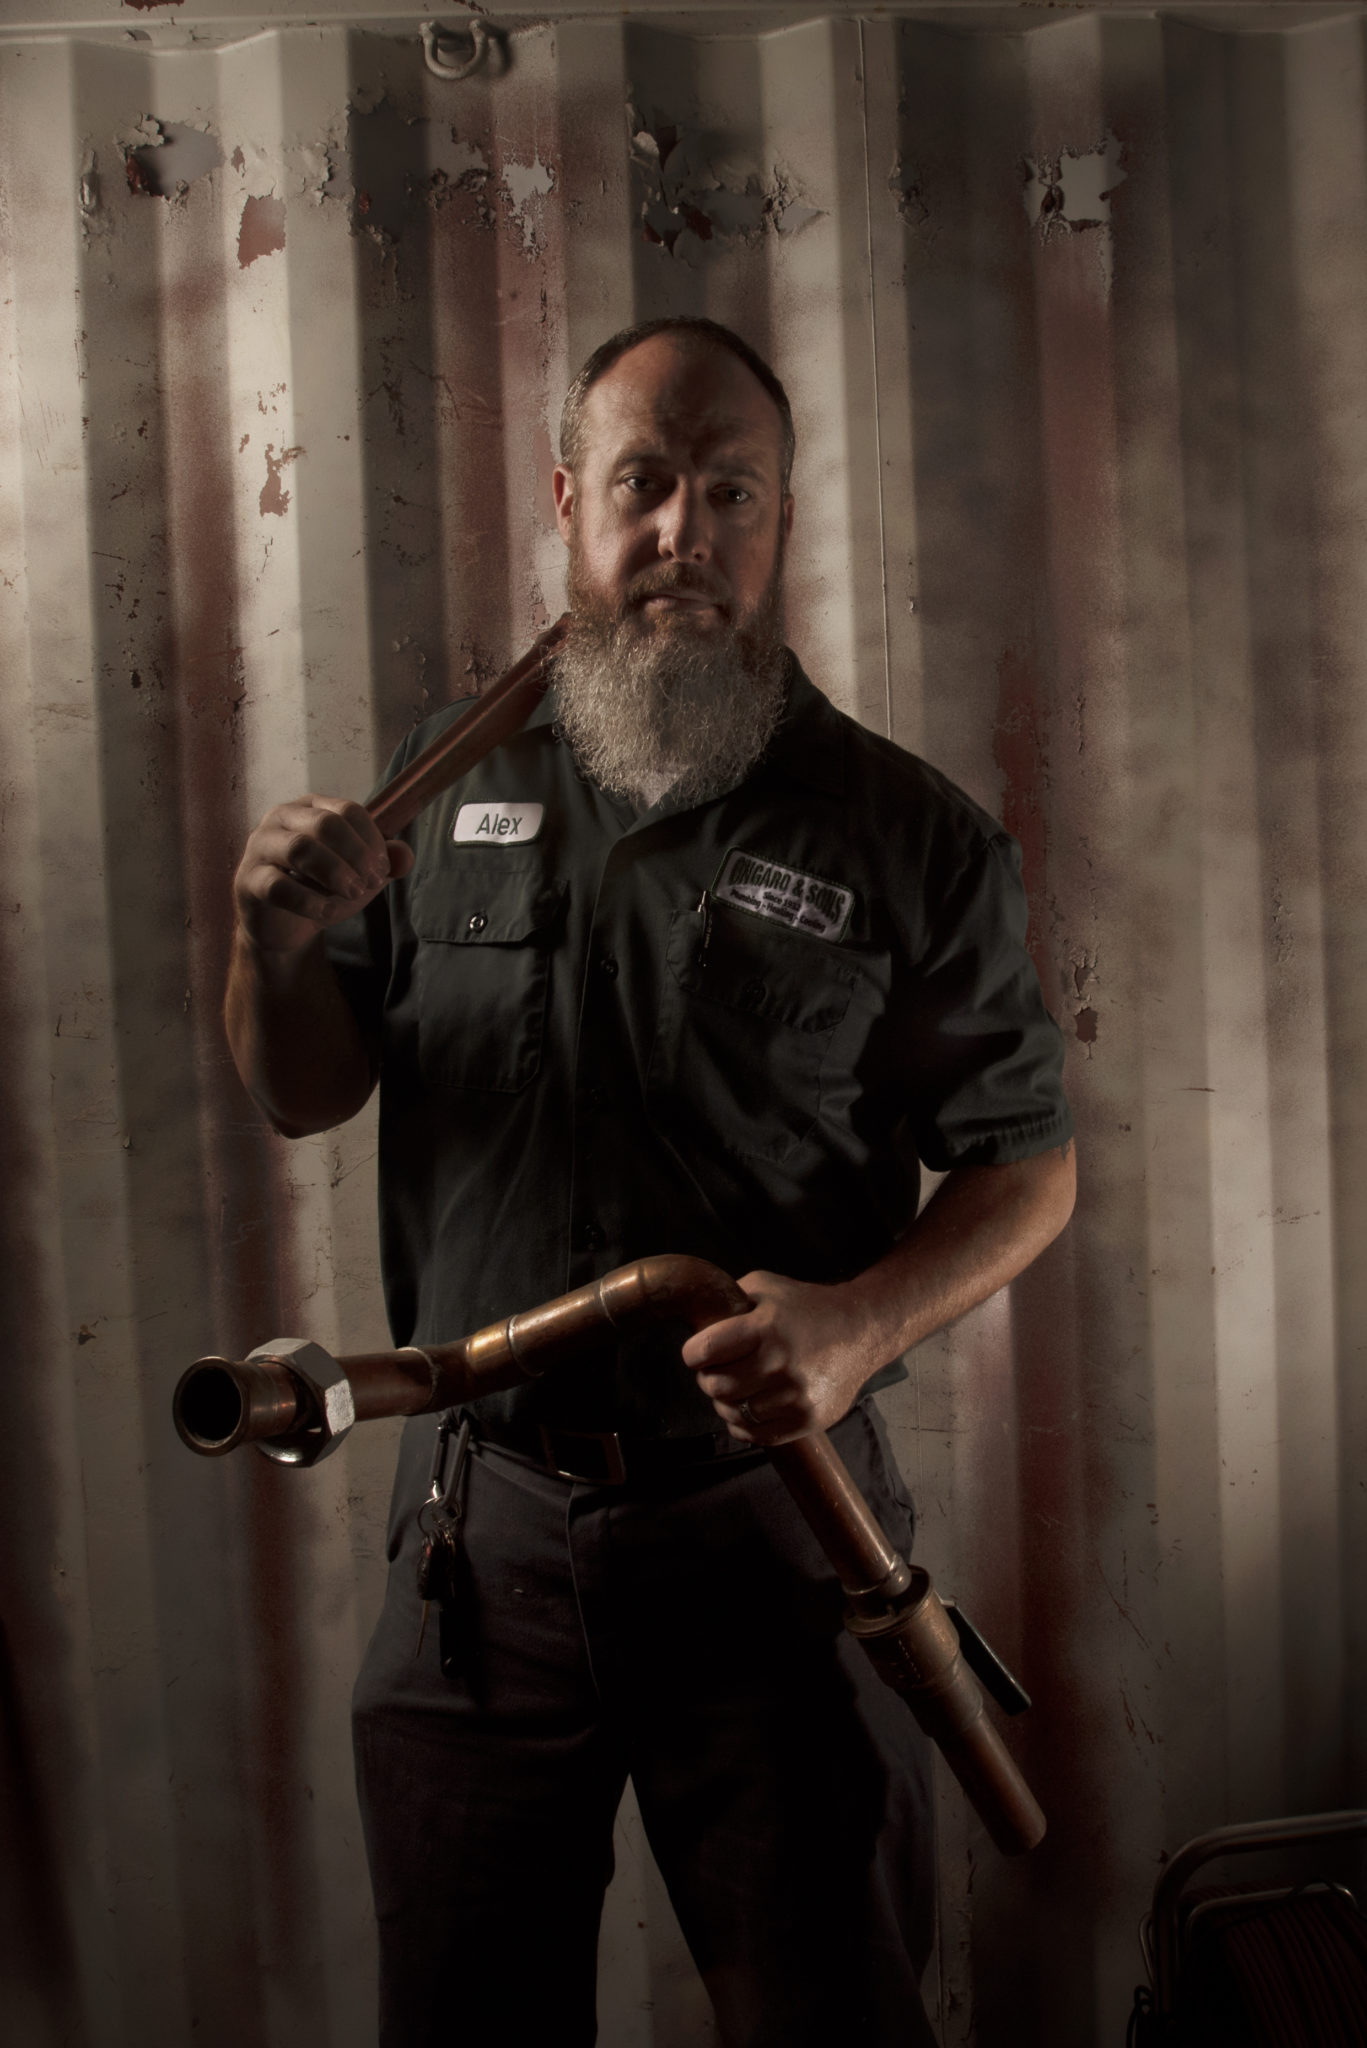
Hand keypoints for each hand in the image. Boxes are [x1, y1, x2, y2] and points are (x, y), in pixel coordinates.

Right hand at [233, 796, 413, 955]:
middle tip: (369, 883)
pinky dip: (309, 901)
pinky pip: (279, 886)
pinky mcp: (248, 880)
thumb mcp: (360, 874)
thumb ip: (385, 862)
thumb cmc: (321, 888)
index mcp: (311, 807)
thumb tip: (404, 856)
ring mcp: (260, 846)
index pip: (348, 810)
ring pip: (300, 848)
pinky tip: (326, 913)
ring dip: (335, 874)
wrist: (285, 925)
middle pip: (325, 824)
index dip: (372, 840)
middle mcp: (281, 817)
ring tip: (352, 895)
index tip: (382, 870)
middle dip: (356, 856)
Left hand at [680, 1271, 874, 1443]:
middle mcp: (781, 1363)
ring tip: (737, 1387)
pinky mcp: (806, 1420)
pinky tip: (750, 1405)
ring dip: (727, 1402)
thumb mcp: (767, 1288)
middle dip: (708, 1378)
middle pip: (715, 1386)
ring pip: (732, 1413)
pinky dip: (743, 1423)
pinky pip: (754, 1434)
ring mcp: (795, 1396)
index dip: (693, 1353)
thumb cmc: (807, 1307)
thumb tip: (695, 1318)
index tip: (697, 1353)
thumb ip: (729, 1300)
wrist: (861, 1331)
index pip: (704, 1351)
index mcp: (766, 1328)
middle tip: (717, 1371)